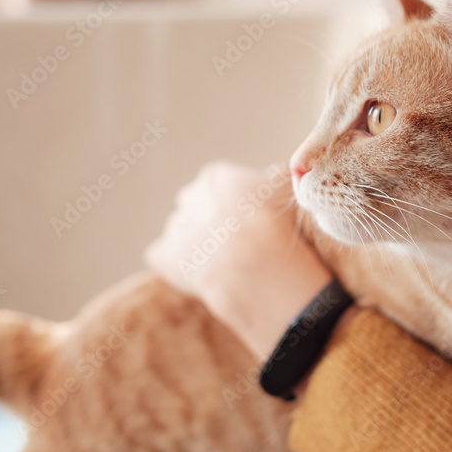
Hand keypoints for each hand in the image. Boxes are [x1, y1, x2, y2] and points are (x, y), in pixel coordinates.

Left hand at [144, 161, 331, 359]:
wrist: (258, 262)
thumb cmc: (278, 223)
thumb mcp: (288, 189)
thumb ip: (278, 177)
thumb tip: (276, 174)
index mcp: (216, 177)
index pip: (221, 186)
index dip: (237, 205)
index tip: (251, 221)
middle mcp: (189, 197)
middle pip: (198, 207)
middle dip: (213, 222)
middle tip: (239, 243)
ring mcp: (174, 228)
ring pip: (183, 234)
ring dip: (198, 246)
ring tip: (226, 264)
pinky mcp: (162, 257)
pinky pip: (164, 259)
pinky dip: (177, 268)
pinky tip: (201, 277)